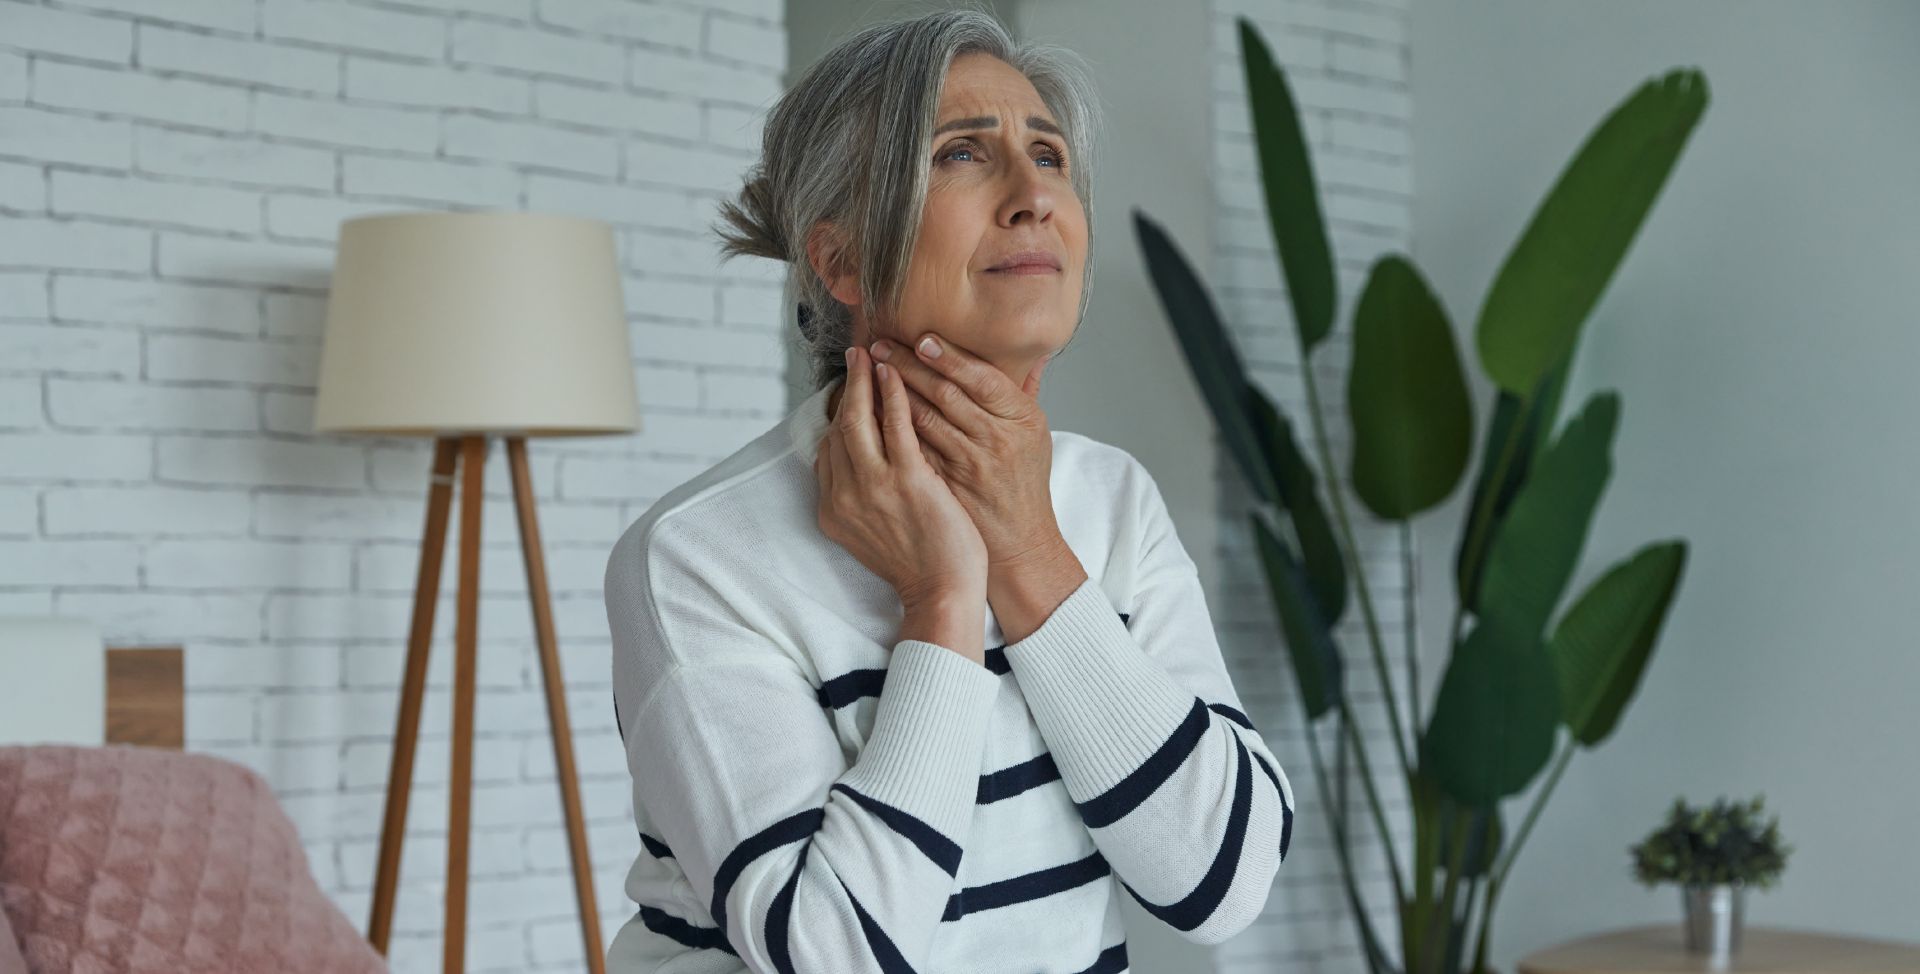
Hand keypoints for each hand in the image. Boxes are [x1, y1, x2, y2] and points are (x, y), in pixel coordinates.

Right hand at [815, 345, 987, 615]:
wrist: (943, 593)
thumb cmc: (920, 566)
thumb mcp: (873, 536)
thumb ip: (860, 501)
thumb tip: (861, 471)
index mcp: (832, 511)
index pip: (827, 451)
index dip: (838, 418)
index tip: (850, 395)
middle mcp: (843, 496)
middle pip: (836, 429)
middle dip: (844, 388)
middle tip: (854, 358)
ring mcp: (872, 487)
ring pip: (857, 418)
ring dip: (863, 379)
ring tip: (870, 353)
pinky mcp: (905, 479)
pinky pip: (894, 423)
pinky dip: (891, 392)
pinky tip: (895, 373)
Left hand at [865, 333, 1061, 573]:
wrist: (1019, 544)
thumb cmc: (1025, 485)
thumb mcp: (1036, 435)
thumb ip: (1026, 392)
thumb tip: (1032, 354)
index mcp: (1021, 419)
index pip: (981, 377)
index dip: (949, 357)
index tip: (922, 339)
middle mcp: (995, 439)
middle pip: (944, 393)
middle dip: (907, 365)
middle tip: (881, 346)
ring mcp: (966, 464)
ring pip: (919, 420)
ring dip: (890, 392)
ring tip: (868, 371)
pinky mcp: (940, 486)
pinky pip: (906, 450)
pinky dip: (886, 429)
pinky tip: (868, 412)